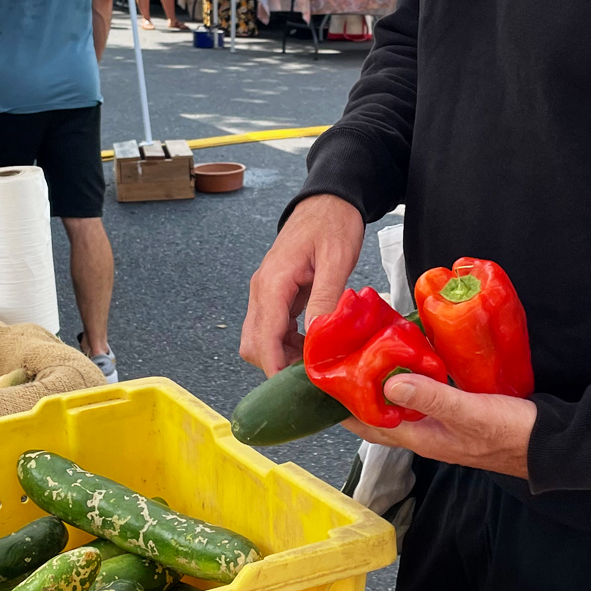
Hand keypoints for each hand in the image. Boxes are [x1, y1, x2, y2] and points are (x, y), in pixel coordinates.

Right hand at [240, 193, 363, 374]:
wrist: (328, 200)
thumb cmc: (333, 223)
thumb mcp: (336, 260)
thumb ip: (325, 298)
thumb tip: (317, 336)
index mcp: (273, 283)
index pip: (263, 338)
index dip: (274, 368)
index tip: (292, 389)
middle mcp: (262, 290)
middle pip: (253, 345)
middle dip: (277, 366)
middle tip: (312, 376)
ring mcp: (266, 293)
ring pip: (261, 339)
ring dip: (283, 356)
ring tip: (317, 363)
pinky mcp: (276, 294)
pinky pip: (273, 328)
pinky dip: (288, 343)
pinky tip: (313, 345)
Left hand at [346, 375, 535, 479]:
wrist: (550, 446)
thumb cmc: (510, 433)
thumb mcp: (468, 412)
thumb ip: (431, 397)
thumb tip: (387, 381)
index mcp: (421, 438)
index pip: (367, 423)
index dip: (341, 405)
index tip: (321, 379)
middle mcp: (425, 434)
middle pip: (378, 415)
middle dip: (355, 394)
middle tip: (339, 362)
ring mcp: (441, 426)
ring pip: (400, 406)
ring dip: (381, 386)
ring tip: (366, 356)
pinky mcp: (457, 413)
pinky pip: (422, 397)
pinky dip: (411, 380)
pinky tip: (413, 361)